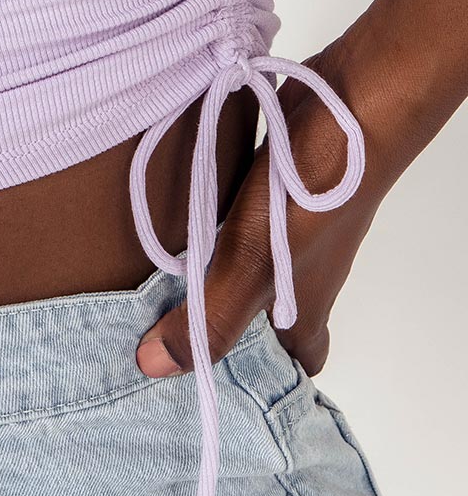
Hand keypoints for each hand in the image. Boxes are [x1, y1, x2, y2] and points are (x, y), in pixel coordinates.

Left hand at [134, 45, 384, 379]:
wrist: (347, 110)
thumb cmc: (310, 199)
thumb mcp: (252, 266)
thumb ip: (207, 316)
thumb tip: (152, 368)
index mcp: (303, 307)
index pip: (295, 365)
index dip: (265, 382)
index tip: (211, 386)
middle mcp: (301, 271)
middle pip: (268, 314)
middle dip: (226, 325)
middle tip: (164, 331)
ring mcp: (290, 225)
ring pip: (250, 262)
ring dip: (211, 268)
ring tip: (148, 277)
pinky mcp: (274, 184)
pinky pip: (240, 215)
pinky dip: (210, 219)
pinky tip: (169, 212)